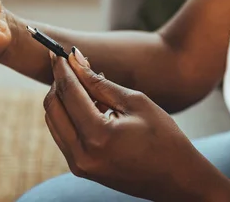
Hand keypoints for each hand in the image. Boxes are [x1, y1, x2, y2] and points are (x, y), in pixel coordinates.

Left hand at [44, 48, 229, 200]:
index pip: (69, 93)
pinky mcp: (80, 168)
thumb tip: (75, 59)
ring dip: (62, 98)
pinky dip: (68, 114)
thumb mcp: (135, 102)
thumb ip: (100, 82)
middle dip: (58, 81)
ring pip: (54, 120)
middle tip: (70, 64)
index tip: (57, 51)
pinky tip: (87, 103)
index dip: (62, 69)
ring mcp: (79, 164)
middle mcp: (82, 154)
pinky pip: (63, 134)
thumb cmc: (164, 138)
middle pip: (53, 107)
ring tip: (83, 84)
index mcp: (99, 136)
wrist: (177, 179)